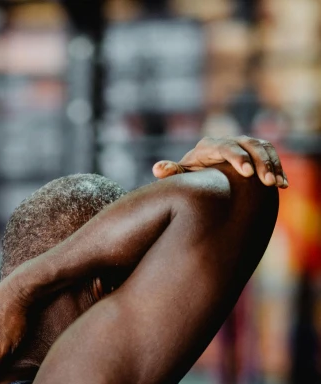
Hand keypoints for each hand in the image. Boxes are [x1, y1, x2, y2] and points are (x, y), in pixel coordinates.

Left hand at [153, 135, 287, 188]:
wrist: (201, 175)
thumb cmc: (189, 177)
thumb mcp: (180, 175)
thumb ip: (171, 172)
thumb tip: (157, 169)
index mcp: (209, 146)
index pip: (226, 147)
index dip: (238, 158)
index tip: (247, 173)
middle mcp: (229, 141)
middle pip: (249, 145)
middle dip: (261, 163)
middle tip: (268, 183)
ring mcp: (243, 145)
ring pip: (263, 148)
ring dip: (273, 165)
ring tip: (277, 185)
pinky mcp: (255, 153)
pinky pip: (271, 155)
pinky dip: (279, 168)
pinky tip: (283, 185)